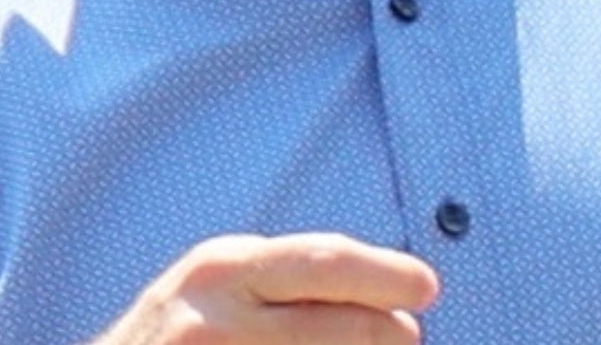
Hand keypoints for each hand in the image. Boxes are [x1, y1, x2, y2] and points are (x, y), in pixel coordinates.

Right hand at [90, 233, 439, 343]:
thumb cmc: (175, 339)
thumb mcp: (216, 290)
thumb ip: (279, 285)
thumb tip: (389, 306)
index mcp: (223, 269)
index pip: (324, 262)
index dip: (384, 275)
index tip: (425, 286)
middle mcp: (217, 318)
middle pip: (339, 326)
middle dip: (388, 333)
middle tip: (408, 336)